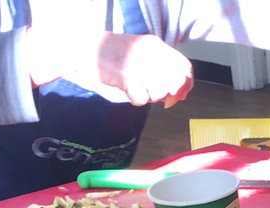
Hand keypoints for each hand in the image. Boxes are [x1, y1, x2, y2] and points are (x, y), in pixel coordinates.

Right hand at [28, 28, 193, 106]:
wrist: (83, 48)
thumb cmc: (112, 54)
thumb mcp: (141, 53)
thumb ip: (161, 68)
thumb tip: (179, 92)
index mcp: (156, 45)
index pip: (184, 67)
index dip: (186, 84)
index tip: (181, 95)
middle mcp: (151, 53)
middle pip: (173, 84)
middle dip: (166, 94)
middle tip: (152, 93)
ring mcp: (139, 64)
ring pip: (159, 94)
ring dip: (148, 96)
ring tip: (135, 88)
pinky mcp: (127, 76)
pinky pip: (141, 99)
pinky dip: (134, 99)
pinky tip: (126, 90)